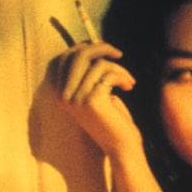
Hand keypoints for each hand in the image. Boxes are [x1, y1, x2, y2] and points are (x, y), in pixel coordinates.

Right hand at [44, 41, 139, 156]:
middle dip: (100, 48)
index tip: (102, 48)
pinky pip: (108, 74)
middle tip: (118, 54)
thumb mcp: (97, 92)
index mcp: (62, 94)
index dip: (83, 47)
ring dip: (118, 69)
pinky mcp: (92, 100)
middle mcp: (64, 96)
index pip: (64, 58)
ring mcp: (76, 98)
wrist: (121, 145)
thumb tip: (92, 45)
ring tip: (129, 81)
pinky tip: (129, 86)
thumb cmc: (113, 119)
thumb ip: (89, 74)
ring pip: (98, 64)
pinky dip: (122, 76)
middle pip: (78, 56)